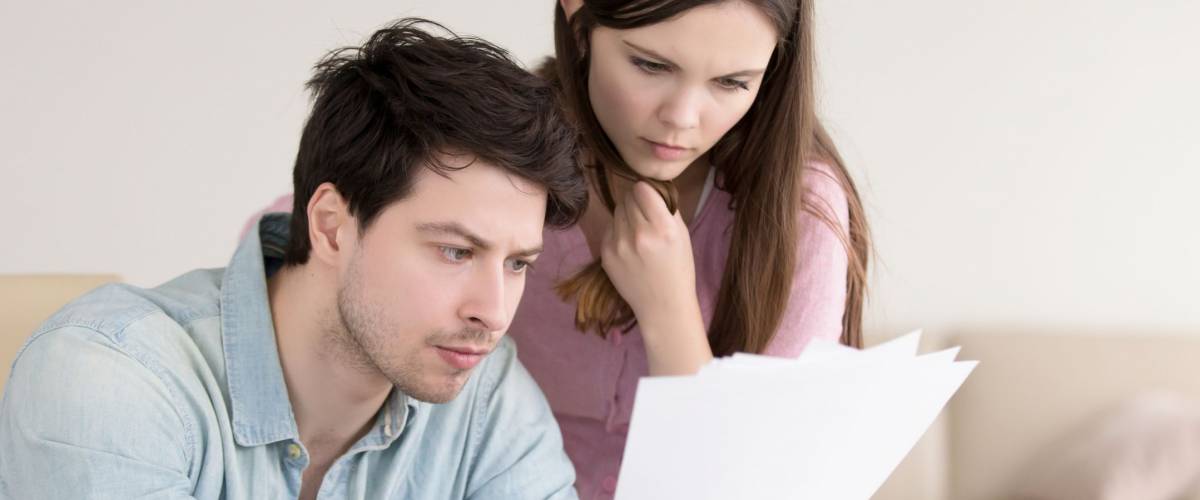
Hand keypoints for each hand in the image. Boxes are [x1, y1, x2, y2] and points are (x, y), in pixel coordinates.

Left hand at [600, 181, 699, 327]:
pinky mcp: (605, 254)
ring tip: (638, 234)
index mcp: (663, 228)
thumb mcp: (682, 234)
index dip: (647, 193)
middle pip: (627, 198)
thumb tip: (649, 187)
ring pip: (616, 211)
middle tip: (645, 218)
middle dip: (636, 203)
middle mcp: (639, 234)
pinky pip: (609, 228)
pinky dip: (618, 232)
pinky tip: (629, 247)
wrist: (663, 305)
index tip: (651, 201)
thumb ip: (666, 208)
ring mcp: (619, 245)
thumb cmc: (678, 268)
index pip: (642, 189)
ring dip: (626, 216)